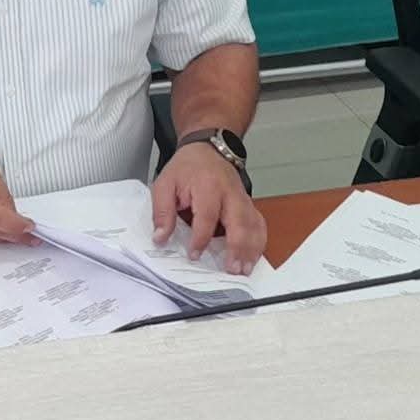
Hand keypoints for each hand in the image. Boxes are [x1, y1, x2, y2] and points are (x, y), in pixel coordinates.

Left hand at [151, 143, 265, 273]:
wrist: (207, 150)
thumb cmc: (186, 168)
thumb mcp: (164, 184)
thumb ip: (162, 212)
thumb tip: (160, 237)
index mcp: (208, 187)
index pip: (207, 216)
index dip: (201, 238)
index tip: (194, 255)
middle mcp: (231, 194)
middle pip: (240, 223)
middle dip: (238, 248)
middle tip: (232, 270)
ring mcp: (243, 199)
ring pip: (254, 225)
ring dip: (252, 249)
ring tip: (245, 269)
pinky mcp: (249, 204)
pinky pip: (259, 224)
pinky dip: (259, 241)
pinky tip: (253, 257)